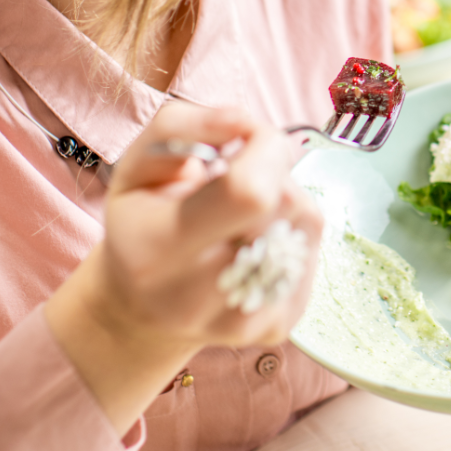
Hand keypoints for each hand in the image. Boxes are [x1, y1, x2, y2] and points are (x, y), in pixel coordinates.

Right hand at [44, 102, 321, 434]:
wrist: (141, 309)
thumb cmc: (141, 222)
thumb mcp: (136, 163)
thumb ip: (182, 127)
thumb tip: (246, 122)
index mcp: (156, 250)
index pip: (248, 192)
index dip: (264, 149)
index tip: (247, 138)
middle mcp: (198, 296)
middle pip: (285, 204)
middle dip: (273, 170)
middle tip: (241, 175)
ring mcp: (243, 321)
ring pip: (306, 224)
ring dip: (286, 199)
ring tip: (244, 210)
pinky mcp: (277, 328)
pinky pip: (313, 252)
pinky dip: (293, 232)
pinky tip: (257, 239)